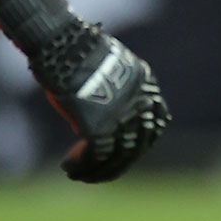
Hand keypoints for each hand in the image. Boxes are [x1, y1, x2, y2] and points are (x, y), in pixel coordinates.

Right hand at [0, 0, 168, 181]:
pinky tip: (70, 168)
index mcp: (144, 83)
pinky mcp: (99, 127)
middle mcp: (139, 102)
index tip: (126, 152)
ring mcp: (121, 116)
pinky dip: (83, 166)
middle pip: (138, 144)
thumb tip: (100, 109)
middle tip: (102, 172)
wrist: (64, 45)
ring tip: (82, 175)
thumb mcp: (106, 65)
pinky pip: (96, 156)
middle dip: (120, 163)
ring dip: (100, 170)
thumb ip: (112, 87)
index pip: (157, 121)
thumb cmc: (76, 49)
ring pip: (118, 156)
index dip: (142, 142)